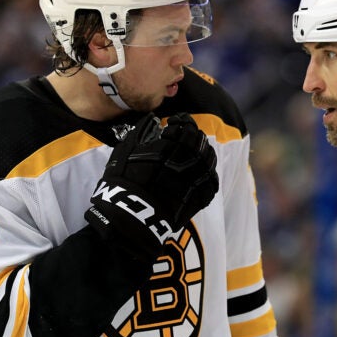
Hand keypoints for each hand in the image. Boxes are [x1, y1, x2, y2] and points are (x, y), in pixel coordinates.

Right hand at [85, 113, 218, 255]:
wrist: (131, 216)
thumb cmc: (124, 181)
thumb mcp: (126, 150)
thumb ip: (141, 131)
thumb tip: (153, 119)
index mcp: (170, 146)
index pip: (185, 126)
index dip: (182, 121)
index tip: (175, 122)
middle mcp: (187, 161)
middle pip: (199, 140)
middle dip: (192, 134)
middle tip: (183, 136)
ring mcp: (196, 180)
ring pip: (209, 158)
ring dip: (202, 151)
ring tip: (192, 152)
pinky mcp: (200, 197)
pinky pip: (212, 181)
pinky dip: (208, 172)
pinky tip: (199, 171)